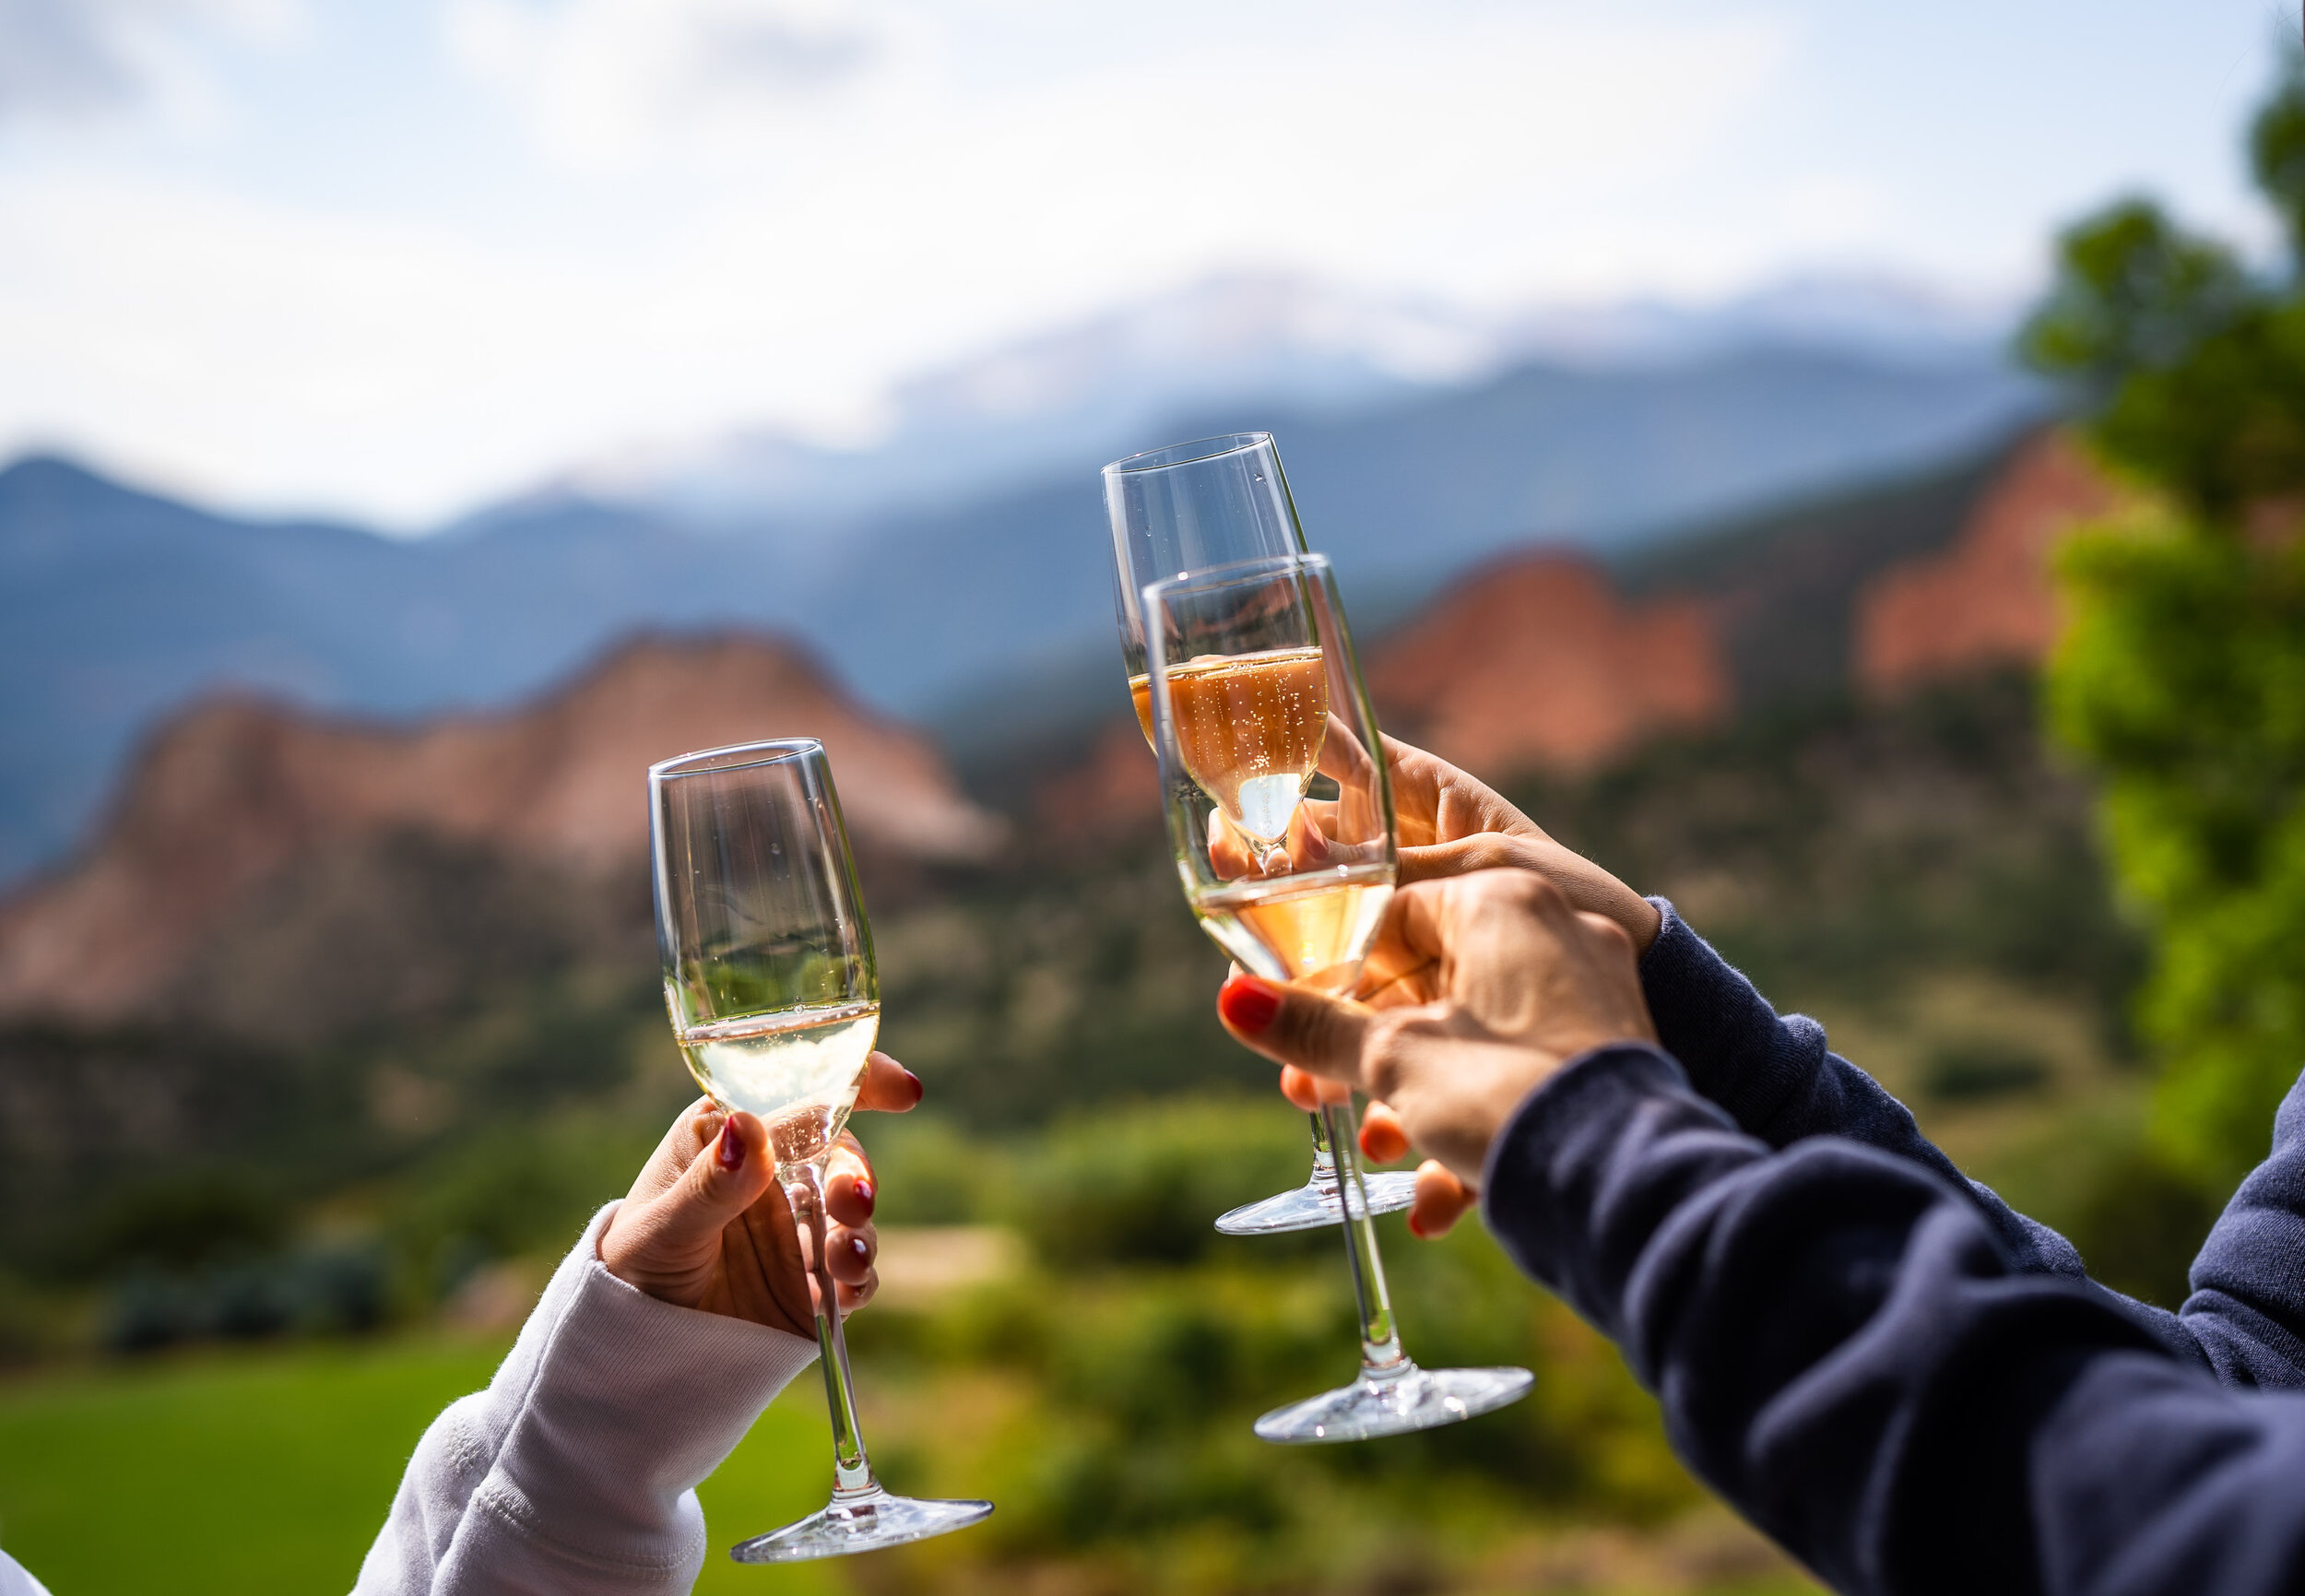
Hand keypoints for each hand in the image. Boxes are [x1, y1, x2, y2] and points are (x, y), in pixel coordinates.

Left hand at [597, 1051, 923, 1337]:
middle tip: (850, 1201)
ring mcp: (801, 1226)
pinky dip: (857, 1282)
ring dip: (860, 1232)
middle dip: (856, 1175)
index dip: (861, 1082)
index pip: (805, 1093)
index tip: (902, 1090)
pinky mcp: (816, 1279)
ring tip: (844, 1258)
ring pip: (855, 1217)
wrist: (634, 1340)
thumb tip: (748, 1127)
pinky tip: (837, 1296)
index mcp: (737, 1134)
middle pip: (841, 1156)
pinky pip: (855, 1276)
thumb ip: (709, 1184)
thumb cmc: (637, 1261)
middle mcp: (778, 1173)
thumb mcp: (662, 1225)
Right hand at [1338, 739, 1657, 1232]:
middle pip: (1435, 980)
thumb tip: (1235, 1000)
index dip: (1341, 968)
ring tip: (1382, 1150)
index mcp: (1504, 900)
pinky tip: (1439, 1197)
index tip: (1308, 1017)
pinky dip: (1480, 1122)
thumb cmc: (1502, 1097)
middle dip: (1373, 1050)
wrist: (1621, 1188)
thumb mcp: (1392, 1061)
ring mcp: (1592, 992)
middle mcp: (1559, 929)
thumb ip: (1312, 1027)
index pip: (1396, 909)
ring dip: (1418, 1098)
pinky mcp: (1613, 1053)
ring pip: (1478, 1036)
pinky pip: (1524, 1072)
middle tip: (1321, 1095)